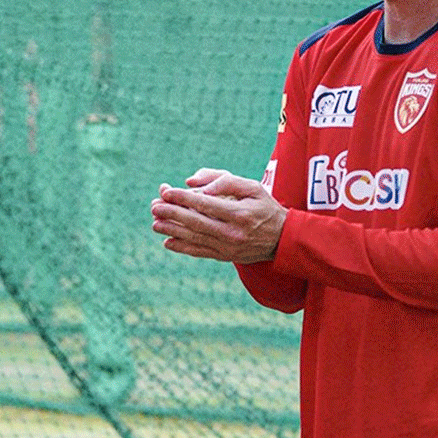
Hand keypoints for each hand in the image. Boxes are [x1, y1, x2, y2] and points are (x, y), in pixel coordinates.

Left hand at [151, 168, 286, 262]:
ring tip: (155, 223)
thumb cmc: (265, 207)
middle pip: (196, 222)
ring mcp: (227, 247)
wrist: (282, 239)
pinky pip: (199, 252)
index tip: (166, 191)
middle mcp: (232, 232)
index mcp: (240, 213)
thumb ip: (226, 182)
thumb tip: (198, 187)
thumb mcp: (253, 187)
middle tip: (154, 206)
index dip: (184, 198)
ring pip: (194, 238)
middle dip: (172, 214)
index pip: (206, 204)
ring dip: (172, 231)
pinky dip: (182, 248)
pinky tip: (167, 242)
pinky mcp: (224, 256)